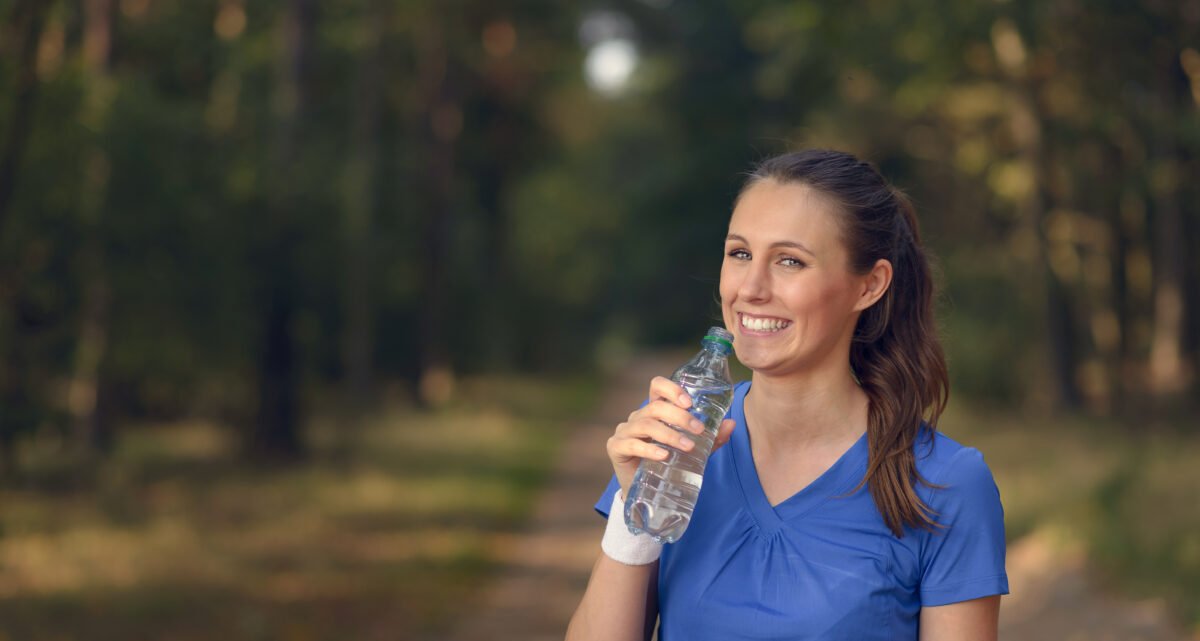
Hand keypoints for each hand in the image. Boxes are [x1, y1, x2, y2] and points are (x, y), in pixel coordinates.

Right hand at [606, 376, 735, 495]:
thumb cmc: (669, 465)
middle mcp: (637, 417)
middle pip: (655, 406)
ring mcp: (624, 431)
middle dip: (679, 416)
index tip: (689, 402)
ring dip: (669, 434)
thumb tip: (731, 424)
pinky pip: (632, 444)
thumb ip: (712, 439)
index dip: (671, 389)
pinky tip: (664, 456)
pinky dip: (649, 449)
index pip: (657, 386)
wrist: (648, 495)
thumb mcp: (694, 451)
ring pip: (646, 424)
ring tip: (687, 446)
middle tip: (698, 430)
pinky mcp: (616, 448)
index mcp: (654, 411)